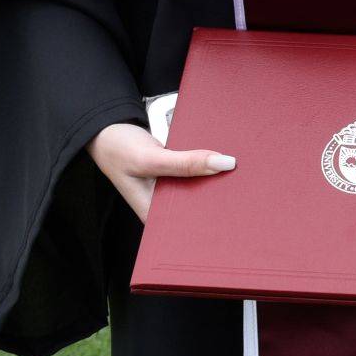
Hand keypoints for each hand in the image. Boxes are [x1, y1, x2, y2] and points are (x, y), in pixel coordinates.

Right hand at [89, 120, 234, 221]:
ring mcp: (170, 190)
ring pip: (200, 188)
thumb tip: (225, 164)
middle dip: (220, 197)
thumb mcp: (151, 159)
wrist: (107, 129)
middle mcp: (163, 206)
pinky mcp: (175, 174)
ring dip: (216, 178)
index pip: (189, 226)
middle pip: (199, 206)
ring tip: (241, 173)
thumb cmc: (117, 149)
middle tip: (248, 188)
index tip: (240, 212)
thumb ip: (185, 163)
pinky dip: (207, 164)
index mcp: (154, 216)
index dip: (214, 222)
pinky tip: (224, 158)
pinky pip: (196, 172)